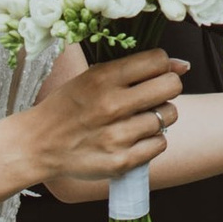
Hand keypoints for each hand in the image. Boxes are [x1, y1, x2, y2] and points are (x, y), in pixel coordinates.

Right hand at [21, 49, 185, 201]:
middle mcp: (112, 105)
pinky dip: (152, 140)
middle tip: (152, 95)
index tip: (150, 73)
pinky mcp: (122, 161)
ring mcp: (118, 136)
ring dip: (159, 116)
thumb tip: (183, 65)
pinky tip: (134, 137)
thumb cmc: (69, 106)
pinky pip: (161, 144)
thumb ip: (135, 68)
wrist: (39, 144)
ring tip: (137, 118)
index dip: (160, 64)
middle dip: (167, 87)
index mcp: (103, 77)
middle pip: (171, 86)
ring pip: (169, 116)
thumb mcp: (92, 76)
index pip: (158, 60)